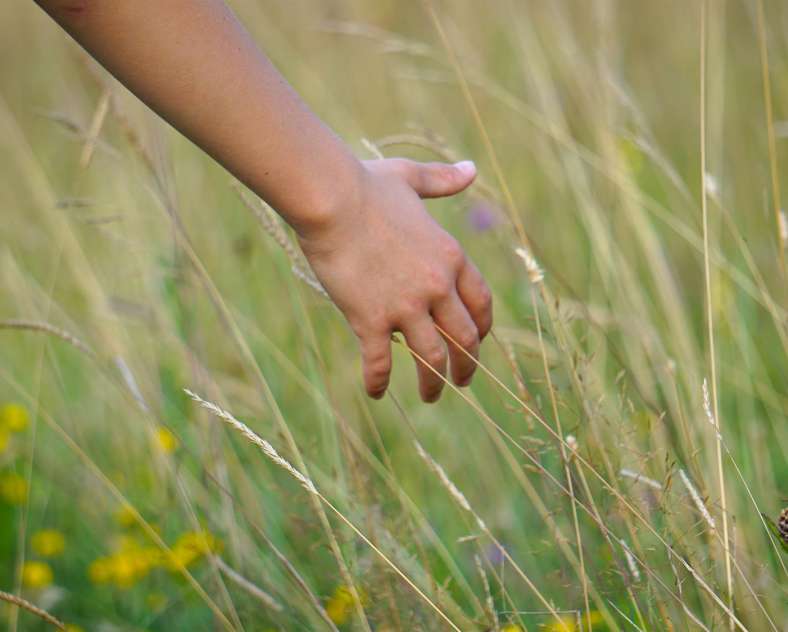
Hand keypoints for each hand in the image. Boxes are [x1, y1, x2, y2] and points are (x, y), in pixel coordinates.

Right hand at [298, 158, 492, 401]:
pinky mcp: (371, 319)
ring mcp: (405, 306)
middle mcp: (436, 287)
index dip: (483, 329)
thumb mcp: (412, 178)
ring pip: (432, 359)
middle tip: (462, 383)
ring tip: (431, 397)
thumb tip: (470, 169)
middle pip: (465, 339)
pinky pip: (380, 362)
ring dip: (434, 384)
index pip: (481, 304)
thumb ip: (443, 181)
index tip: (477, 343)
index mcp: (451, 257)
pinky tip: (376, 393)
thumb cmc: (367, 185)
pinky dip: (379, 382)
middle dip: (468, 366)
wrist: (331, 198)